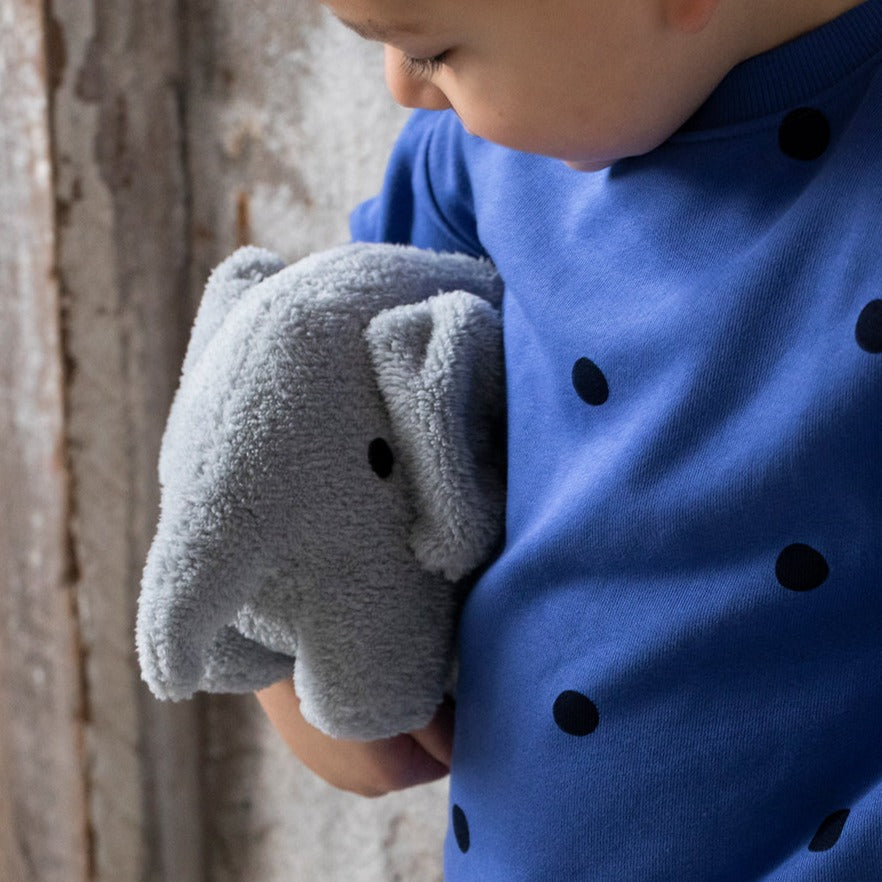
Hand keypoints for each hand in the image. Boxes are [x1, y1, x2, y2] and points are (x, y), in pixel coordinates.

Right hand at [255, 678, 454, 797]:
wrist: (277, 651)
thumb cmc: (353, 672)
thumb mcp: (413, 695)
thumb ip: (447, 731)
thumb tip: (474, 748)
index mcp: (392, 779)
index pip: (446, 757)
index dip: (451, 722)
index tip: (444, 687)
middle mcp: (362, 786)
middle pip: (413, 752)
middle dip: (418, 721)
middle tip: (411, 676)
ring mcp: (330, 770)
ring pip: (381, 742)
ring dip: (385, 715)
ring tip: (375, 676)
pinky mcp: (306, 748)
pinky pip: (351, 735)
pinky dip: (357, 712)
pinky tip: (349, 681)